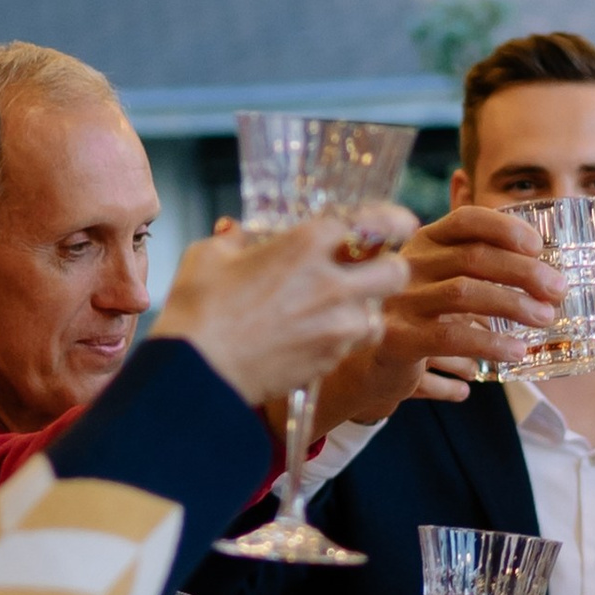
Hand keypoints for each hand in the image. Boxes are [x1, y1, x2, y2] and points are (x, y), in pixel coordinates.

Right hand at [157, 217, 411, 408]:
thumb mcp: (208, 256)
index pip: (373, 222)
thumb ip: (234, 239)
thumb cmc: (197, 311)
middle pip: (396, 272)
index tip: (398, 222)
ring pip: (377, 316)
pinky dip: (343, 339)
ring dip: (365, 310)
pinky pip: (353, 346)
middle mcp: (331, 284)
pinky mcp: (328, 361)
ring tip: (338, 309)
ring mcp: (335, 328)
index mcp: (305, 245)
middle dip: (390, 267)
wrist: (196, 374)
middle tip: (373, 268)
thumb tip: (239, 234)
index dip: (393, 220)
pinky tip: (315, 334)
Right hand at [311, 205, 567, 426]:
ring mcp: (400, 300)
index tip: (539, 246)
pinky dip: (491, 343)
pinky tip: (516, 352)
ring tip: (545, 319)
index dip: (505, 228)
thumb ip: (476, 270)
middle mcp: (409, 264)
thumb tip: (545, 273)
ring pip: (466, 294)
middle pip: (474, 257)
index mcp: (423, 243)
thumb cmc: (415, 319)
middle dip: (524, 272)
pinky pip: (452, 336)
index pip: (466, 220)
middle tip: (558, 290)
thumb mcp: (439, 284)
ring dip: (514, 305)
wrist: (362, 365)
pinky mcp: (397, 338)